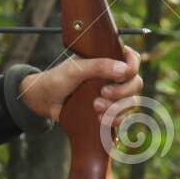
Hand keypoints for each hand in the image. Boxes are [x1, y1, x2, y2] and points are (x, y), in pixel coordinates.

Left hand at [18, 46, 143, 121]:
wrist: (44, 102)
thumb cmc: (57, 79)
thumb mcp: (75, 70)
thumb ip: (98, 66)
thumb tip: (124, 70)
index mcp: (108, 59)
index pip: (133, 59)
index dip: (132, 67)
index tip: (122, 74)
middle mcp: (113, 76)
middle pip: (136, 83)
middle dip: (123, 92)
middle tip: (103, 93)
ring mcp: (112, 95)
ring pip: (131, 102)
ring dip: (117, 107)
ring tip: (96, 107)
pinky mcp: (108, 111)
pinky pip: (122, 117)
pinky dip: (115, 120)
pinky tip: (101, 119)